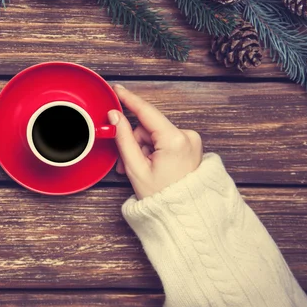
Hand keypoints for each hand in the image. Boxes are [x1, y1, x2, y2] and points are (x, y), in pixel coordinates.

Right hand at [107, 85, 202, 199]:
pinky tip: (151, 166)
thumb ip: (123, 138)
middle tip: (127, 163)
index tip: (117, 89)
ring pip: (155, 135)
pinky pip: (165, 141)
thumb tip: (115, 117)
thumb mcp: (135, 167)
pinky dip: (154, 151)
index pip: (146, 112)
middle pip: (148, 127)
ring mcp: (191, 142)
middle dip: (134, 142)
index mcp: (174, 140)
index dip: (129, 99)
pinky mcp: (192, 147)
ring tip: (141, 170)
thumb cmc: (162, 198)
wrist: (185, 217)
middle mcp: (187, 136)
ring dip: (143, 149)